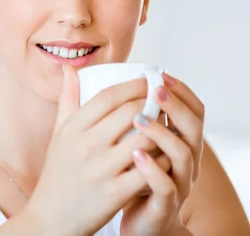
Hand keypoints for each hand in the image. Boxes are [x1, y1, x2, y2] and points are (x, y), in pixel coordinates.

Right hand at [24, 66, 170, 235]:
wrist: (52, 218)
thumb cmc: (58, 173)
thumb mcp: (58, 134)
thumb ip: (67, 100)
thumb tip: (69, 68)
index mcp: (72, 129)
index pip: (107, 97)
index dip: (132, 85)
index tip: (148, 80)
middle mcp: (85, 146)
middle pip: (130, 113)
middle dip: (153, 102)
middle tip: (164, 100)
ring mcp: (100, 170)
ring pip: (144, 139)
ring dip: (161, 130)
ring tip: (168, 125)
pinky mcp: (114, 193)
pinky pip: (148, 170)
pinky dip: (161, 160)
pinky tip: (165, 155)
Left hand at [120, 73, 204, 235]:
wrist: (136, 221)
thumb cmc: (129, 177)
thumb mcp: (128, 145)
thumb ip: (121, 117)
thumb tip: (102, 81)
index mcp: (176, 142)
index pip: (191, 110)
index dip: (181, 92)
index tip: (161, 75)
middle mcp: (183, 160)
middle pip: (193, 128)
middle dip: (175, 106)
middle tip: (155, 91)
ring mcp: (177, 182)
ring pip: (183, 155)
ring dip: (162, 134)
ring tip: (139, 120)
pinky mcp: (164, 204)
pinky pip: (165, 186)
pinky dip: (152, 169)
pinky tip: (135, 155)